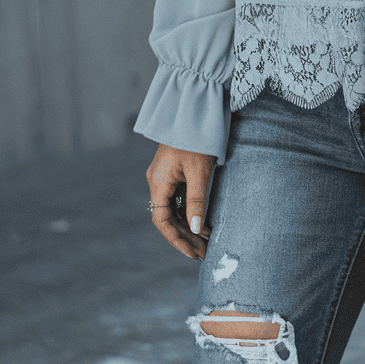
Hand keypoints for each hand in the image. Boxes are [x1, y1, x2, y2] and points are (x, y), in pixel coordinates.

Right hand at [146, 144, 215, 259]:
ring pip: (174, 208)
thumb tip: (195, 229)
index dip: (176, 240)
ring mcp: (166, 175)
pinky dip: (190, 211)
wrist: (195, 110)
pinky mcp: (175, 170)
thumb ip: (196, 201)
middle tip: (204, 252)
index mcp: (158, 183)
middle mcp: (158, 181)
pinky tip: (203, 221)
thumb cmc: (197, 139)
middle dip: (185, 236)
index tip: (192, 253)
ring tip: (206, 242)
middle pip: (168, 217)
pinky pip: (179, 197)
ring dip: (188, 225)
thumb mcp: (199, 172)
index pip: (162, 221)